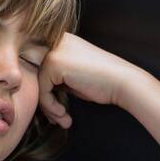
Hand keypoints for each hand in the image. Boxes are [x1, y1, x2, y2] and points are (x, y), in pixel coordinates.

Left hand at [37, 31, 151, 128]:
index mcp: (62, 41)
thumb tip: (36, 91)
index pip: (40, 68)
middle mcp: (56, 42)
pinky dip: (50, 106)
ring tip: (62, 119)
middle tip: (58, 118)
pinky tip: (64, 113)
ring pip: (38, 84)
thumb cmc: (103, 83)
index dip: (45, 92)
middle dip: (45, 101)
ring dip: (48, 107)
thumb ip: (56, 77)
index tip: (56, 110)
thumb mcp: (74, 76)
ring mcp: (54, 51)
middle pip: (37, 75)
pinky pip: (42, 90)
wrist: (123, 82)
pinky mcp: (54, 63)